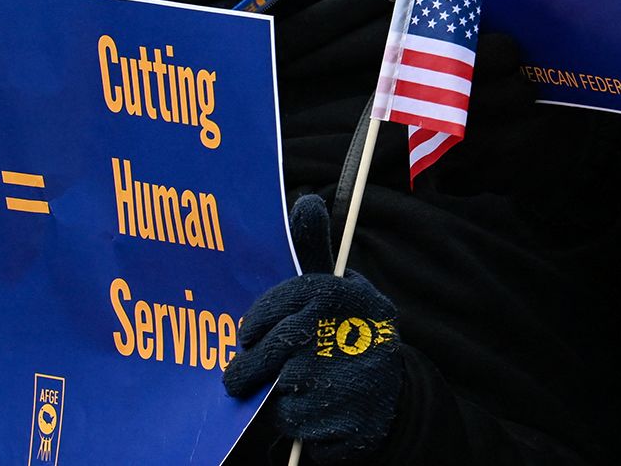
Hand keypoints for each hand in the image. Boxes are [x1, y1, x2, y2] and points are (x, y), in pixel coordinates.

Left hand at [226, 195, 405, 461]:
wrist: (385, 402)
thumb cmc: (347, 334)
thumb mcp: (338, 291)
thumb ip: (315, 253)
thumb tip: (305, 201)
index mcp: (355, 297)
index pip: (298, 295)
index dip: (262, 315)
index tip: (246, 334)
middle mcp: (359, 334)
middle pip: (284, 345)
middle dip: (251, 364)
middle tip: (236, 375)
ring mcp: (357, 379)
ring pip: (284, 384)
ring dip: (271, 391)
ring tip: (275, 389)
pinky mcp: (348, 420)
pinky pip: (294, 419)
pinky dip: (289, 418)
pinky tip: (303, 411)